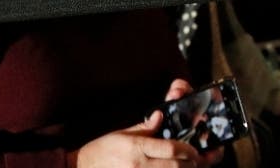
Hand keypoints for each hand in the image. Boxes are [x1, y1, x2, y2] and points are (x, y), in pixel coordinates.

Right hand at [68, 80, 222, 167]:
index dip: (188, 150)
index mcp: (137, 147)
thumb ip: (145, 127)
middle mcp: (138, 165)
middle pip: (175, 167)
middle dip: (191, 165)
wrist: (80, 167)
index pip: (171, 149)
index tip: (196, 150)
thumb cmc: (101, 150)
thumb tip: (160, 116)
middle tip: (199, 161)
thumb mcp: (122, 133)